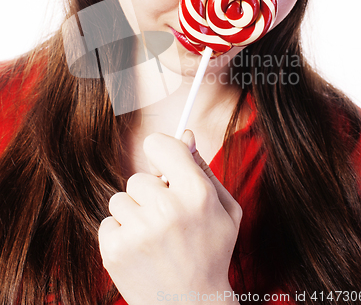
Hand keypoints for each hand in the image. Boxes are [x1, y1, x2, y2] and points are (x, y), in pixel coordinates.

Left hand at [98, 131, 241, 303]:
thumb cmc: (211, 254)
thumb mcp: (224, 210)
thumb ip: (204, 168)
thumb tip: (185, 135)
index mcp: (196, 194)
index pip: (160, 145)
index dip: (160, 152)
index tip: (163, 164)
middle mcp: (167, 209)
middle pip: (139, 178)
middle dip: (150, 195)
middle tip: (167, 220)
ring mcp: (139, 231)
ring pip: (120, 199)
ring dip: (134, 215)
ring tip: (154, 238)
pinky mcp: (115, 250)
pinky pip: (108, 222)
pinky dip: (121, 235)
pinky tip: (141, 251)